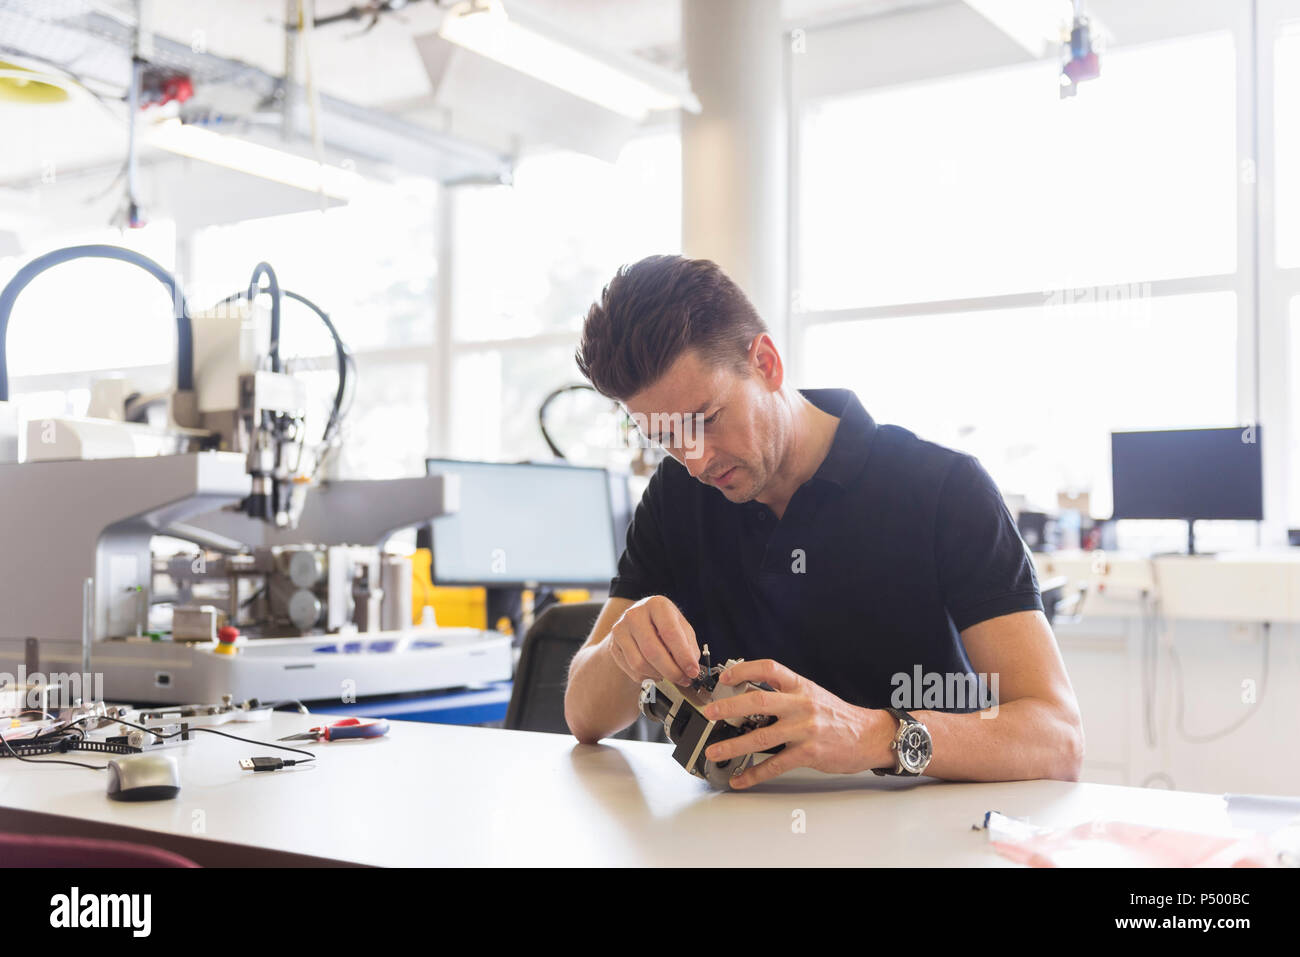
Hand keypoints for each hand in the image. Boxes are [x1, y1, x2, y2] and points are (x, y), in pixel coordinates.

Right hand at [605, 595, 699, 685]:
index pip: (670, 633)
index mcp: (656, 605)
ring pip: (640, 664)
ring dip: (659, 675)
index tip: (693, 671)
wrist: (638, 623)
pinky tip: (655, 672)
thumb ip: (689, 646)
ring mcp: (621, 630)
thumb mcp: (681, 627)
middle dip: (671, 671)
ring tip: (669, 674)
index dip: (683, 656)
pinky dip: (648, 677)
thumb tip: (692, 668)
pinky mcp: (613, 646)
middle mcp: (635, 614)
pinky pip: (632, 670)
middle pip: (652, 651)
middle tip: (683, 680)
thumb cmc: (663, 624)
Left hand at [699, 659, 891, 788]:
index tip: (725, 676)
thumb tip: (750, 698)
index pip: (769, 668)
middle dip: (730, 707)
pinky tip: (741, 778)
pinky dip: (754, 774)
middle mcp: (801, 704)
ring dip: (734, 745)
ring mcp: (805, 729)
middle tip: (710, 712)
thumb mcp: (812, 695)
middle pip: (759, 701)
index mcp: (801, 686)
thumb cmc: (838, 717)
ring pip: (762, 736)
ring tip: (715, 751)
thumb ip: (786, 695)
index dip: (745, 669)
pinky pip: (775, 765)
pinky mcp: (808, 753)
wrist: (869, 736)